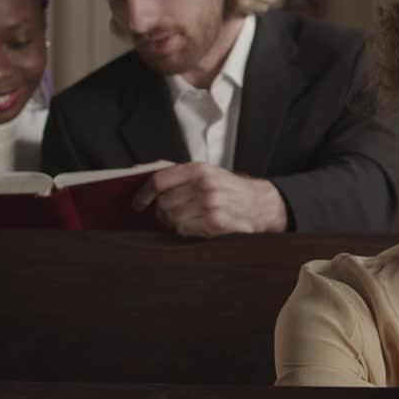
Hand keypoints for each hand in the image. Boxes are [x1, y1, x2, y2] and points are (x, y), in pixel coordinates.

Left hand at [133, 163, 287, 236]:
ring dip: (175, 222)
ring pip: (172, 218)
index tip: (138, 204)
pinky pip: (185, 229)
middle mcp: (205, 184)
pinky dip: (187, 230)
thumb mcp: (207, 174)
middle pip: (164, 202)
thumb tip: (141, 176)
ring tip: (189, 218)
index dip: (144, 194)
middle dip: (163, 212)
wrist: (260, 204)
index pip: (159, 180)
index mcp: (199, 169)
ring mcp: (211, 203)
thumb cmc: (229, 190)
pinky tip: (199, 225)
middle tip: (171, 214)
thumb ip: (178, 174)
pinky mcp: (216, 222)